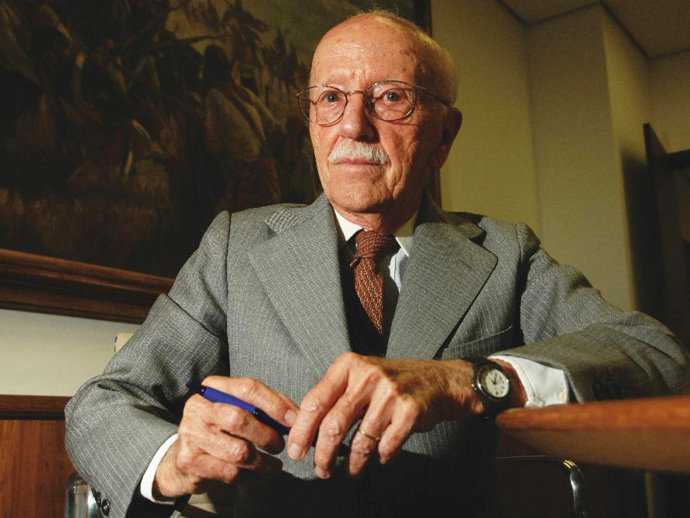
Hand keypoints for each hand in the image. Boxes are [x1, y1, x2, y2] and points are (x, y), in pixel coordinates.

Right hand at [154, 376, 297, 497]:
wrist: (185, 457)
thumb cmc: (220, 429)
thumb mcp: (238, 409)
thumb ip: (266, 406)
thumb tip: (295, 415)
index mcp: (212, 388)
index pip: (247, 388)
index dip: (274, 404)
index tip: (293, 419)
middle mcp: (197, 408)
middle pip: (239, 419)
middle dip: (267, 435)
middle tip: (280, 446)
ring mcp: (191, 435)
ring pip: (238, 452)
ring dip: (263, 462)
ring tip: (274, 465)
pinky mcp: (190, 461)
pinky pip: (231, 473)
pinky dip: (251, 477)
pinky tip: (259, 475)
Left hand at [286, 353, 484, 478]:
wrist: (438, 381)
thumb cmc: (391, 383)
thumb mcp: (359, 376)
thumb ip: (334, 396)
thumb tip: (303, 429)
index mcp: (348, 365)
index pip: (315, 401)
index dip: (301, 431)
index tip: (296, 450)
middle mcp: (367, 376)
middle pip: (333, 425)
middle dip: (323, 454)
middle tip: (321, 469)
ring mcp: (390, 393)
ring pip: (360, 441)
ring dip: (353, 464)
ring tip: (351, 471)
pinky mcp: (410, 411)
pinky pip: (386, 447)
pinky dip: (381, 458)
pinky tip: (380, 458)